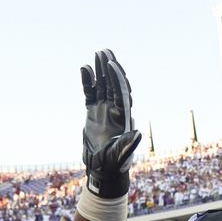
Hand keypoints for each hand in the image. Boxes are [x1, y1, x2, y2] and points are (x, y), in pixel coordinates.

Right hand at [80, 49, 141, 198]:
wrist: (103, 169)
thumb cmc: (114, 164)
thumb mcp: (122, 155)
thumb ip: (128, 143)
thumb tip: (137, 131)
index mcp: (124, 117)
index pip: (122, 93)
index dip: (117, 79)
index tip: (112, 65)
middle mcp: (115, 110)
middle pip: (114, 84)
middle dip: (110, 68)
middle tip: (105, 51)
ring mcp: (104, 110)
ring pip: (103, 86)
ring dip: (100, 70)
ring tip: (97, 54)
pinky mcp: (93, 112)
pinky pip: (90, 94)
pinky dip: (87, 82)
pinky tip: (84, 69)